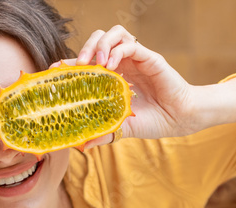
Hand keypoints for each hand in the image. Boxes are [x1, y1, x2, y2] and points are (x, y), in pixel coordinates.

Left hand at [70, 26, 197, 144]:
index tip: (55, 70)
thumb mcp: (124, 129)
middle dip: (85, 47)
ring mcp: (136, 59)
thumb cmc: (154, 121)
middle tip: (79, 65)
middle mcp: (123, 64)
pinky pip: (131, 45)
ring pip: (114, 34)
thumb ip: (105, 132)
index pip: (88, 62)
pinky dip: (118, 51)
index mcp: (113, 77)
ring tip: (96, 63)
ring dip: (101, 44)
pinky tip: (112, 66)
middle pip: (98, 40)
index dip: (71, 62)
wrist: (180, 120)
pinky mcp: (150, 58)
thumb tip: (83, 145)